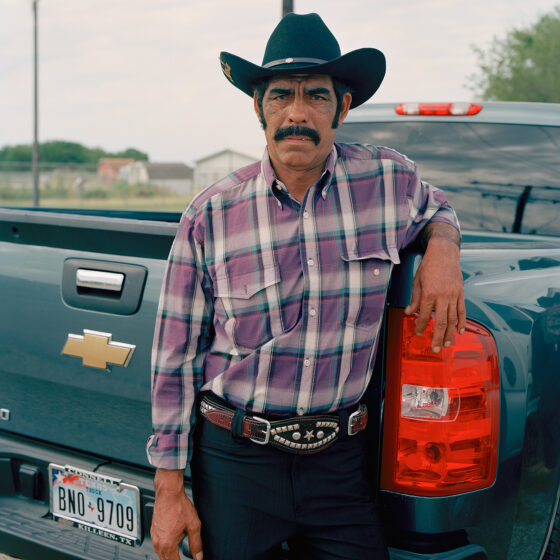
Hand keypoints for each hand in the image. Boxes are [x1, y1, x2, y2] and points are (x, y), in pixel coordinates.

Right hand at [151, 468, 202, 559]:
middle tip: (184, 556)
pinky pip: (157, 545)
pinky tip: (172, 543)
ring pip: (161, 554)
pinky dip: (164, 548)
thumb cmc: (179, 505)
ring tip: (179, 552)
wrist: (169, 492)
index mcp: (167, 544)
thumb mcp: (193, 525)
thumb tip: (199, 556)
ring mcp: (154, 537)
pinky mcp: (153, 531)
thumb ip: (196, 543)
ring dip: (169, 556)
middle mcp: (158, 543)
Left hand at [404, 234, 465, 351]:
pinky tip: (459, 332)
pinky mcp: (461, 293)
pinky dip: (461, 322)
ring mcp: (453, 295)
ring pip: (453, 319)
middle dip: (437, 337)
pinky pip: (462, 311)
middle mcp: (442, 296)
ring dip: (450, 334)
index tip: (418, 333)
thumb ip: (414, 299)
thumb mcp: (416, 282)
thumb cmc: (428, 266)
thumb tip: (408, 313)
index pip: (423, 315)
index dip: (420, 326)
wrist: (444, 253)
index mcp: (429, 293)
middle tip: (436, 349)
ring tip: (447, 344)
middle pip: (440, 322)